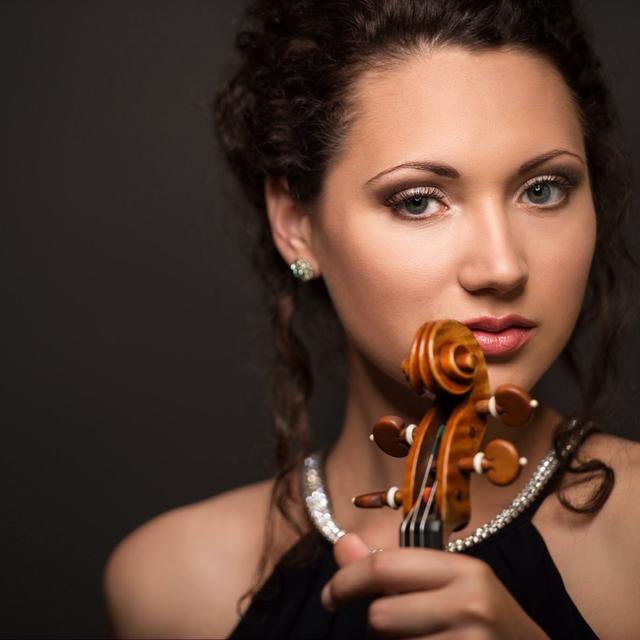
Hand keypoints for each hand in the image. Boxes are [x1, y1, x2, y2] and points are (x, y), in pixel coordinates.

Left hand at [320, 533, 548, 638]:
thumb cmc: (484, 617)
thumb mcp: (447, 581)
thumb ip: (391, 565)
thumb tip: (343, 544)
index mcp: (462, 569)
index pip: (384, 567)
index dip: (345, 581)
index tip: (330, 596)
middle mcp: (470, 604)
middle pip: (380, 616)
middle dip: (376, 624)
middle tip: (395, 626)